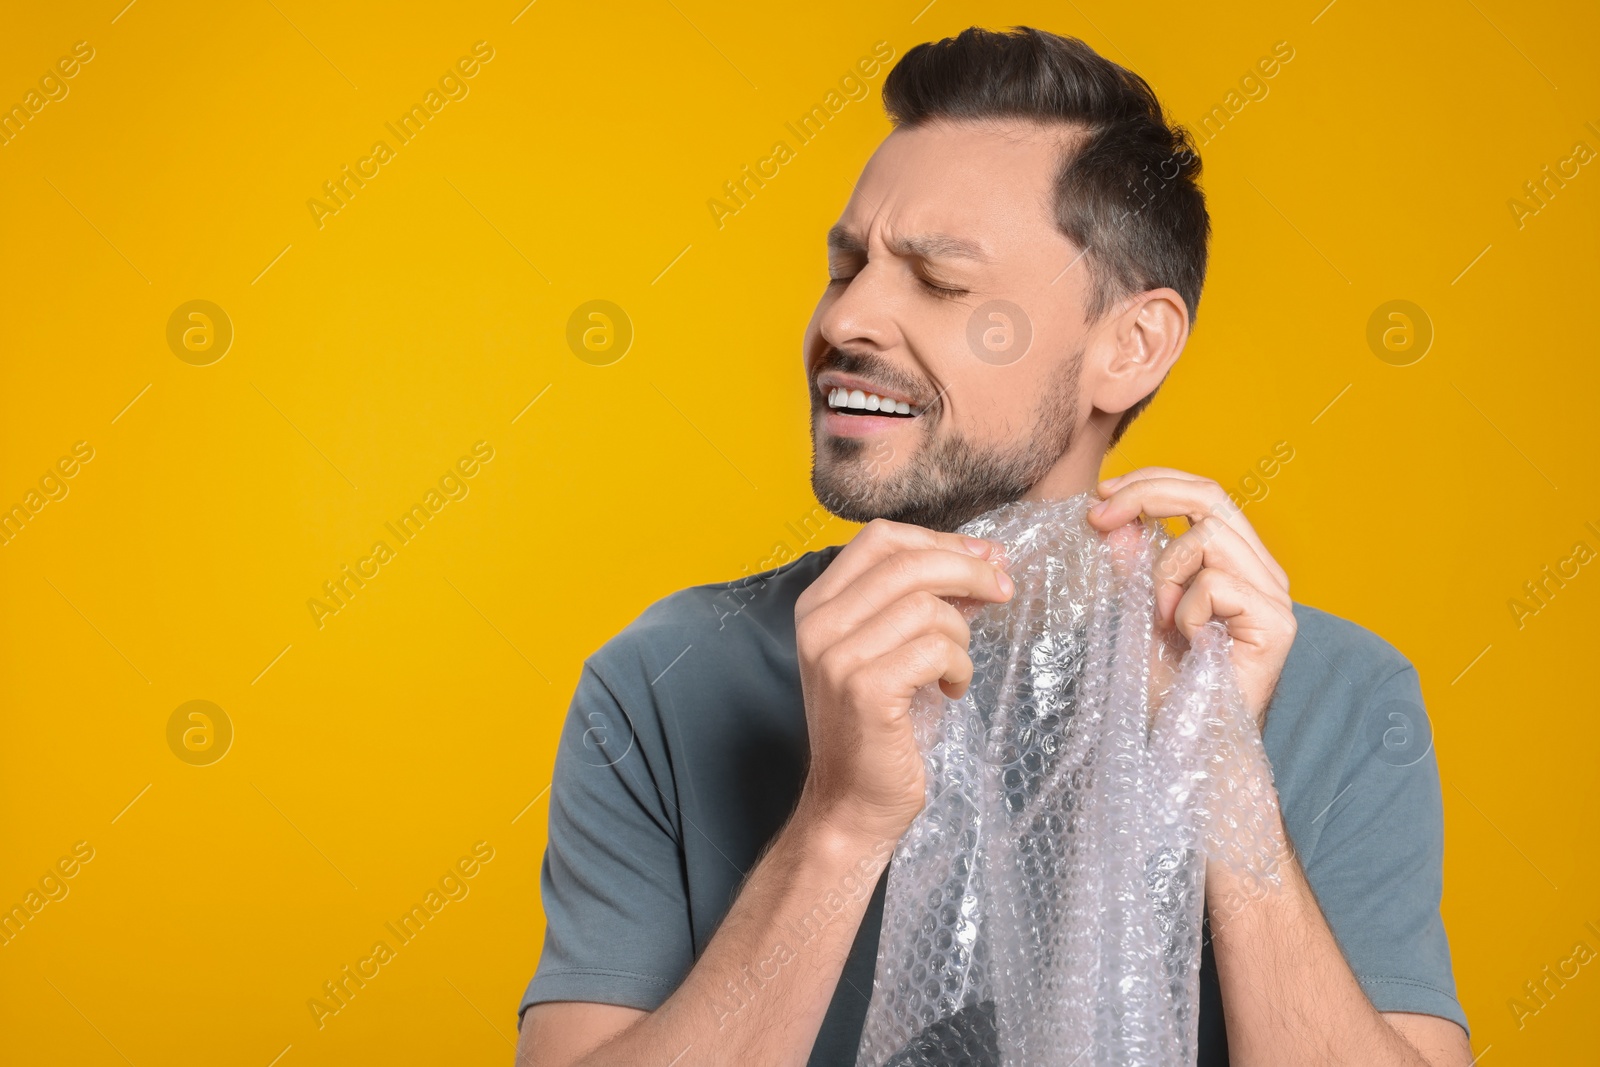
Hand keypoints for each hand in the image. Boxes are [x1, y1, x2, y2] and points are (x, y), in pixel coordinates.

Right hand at [792, 519, 1013, 843]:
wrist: (852, 802)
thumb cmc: (881, 725)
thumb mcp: (893, 649)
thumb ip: (923, 602)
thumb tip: (985, 560)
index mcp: (818, 605)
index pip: (880, 538)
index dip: (940, 539)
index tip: (984, 556)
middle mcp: (818, 624)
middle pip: (909, 562)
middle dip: (969, 570)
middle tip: (1004, 591)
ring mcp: (837, 656)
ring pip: (927, 607)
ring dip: (961, 635)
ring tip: (955, 667)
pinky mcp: (866, 689)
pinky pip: (935, 649)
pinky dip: (959, 667)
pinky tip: (951, 690)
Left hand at [1086, 468, 1295, 724]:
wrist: (1192, 746)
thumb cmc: (1170, 687)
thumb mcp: (1139, 613)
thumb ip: (1132, 566)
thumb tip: (1110, 519)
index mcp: (1236, 562)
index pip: (1203, 494)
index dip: (1153, 481)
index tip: (1101, 492)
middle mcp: (1263, 572)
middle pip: (1211, 496)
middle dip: (1147, 494)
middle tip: (1100, 515)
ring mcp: (1276, 597)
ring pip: (1208, 537)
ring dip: (1165, 572)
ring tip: (1161, 617)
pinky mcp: (1277, 623)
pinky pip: (1216, 584)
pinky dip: (1185, 611)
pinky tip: (1188, 642)